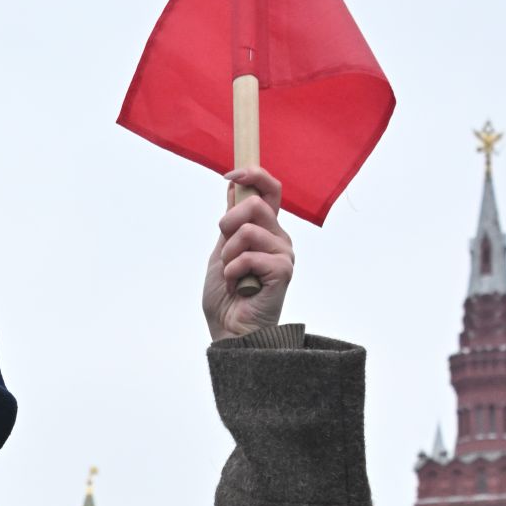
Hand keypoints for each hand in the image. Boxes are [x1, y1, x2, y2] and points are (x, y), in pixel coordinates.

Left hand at [202, 165, 293, 340]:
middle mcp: (279, 238)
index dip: (253, 174)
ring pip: (247, 230)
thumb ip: (231, 222)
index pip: (270, 190)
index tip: (230, 176)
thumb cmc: (226, 297)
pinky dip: (233, 273)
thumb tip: (234, 186)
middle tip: (225, 252)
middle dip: (227, 224)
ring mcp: (284, 253)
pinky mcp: (284, 270)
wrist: (229, 331)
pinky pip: (249, 255)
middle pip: (254, 204)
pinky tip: (239, 288)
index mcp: (266, 230)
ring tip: (233, 276)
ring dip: (228, 256)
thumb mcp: (221, 251)